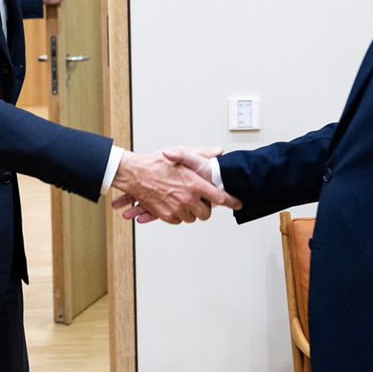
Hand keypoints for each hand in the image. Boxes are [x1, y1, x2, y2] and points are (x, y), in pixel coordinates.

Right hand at [109, 148, 239, 223]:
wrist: (134, 174)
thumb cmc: (156, 163)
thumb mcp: (181, 153)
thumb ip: (202, 153)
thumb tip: (217, 151)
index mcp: (194, 184)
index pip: (220, 197)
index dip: (232, 202)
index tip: (238, 204)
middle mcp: (187, 199)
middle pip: (207, 213)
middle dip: (206, 207)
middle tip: (200, 199)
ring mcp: (176, 209)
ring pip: (192, 218)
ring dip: (191, 211)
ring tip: (185, 199)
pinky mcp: (166, 216)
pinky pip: (179, 220)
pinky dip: (179, 214)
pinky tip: (175, 203)